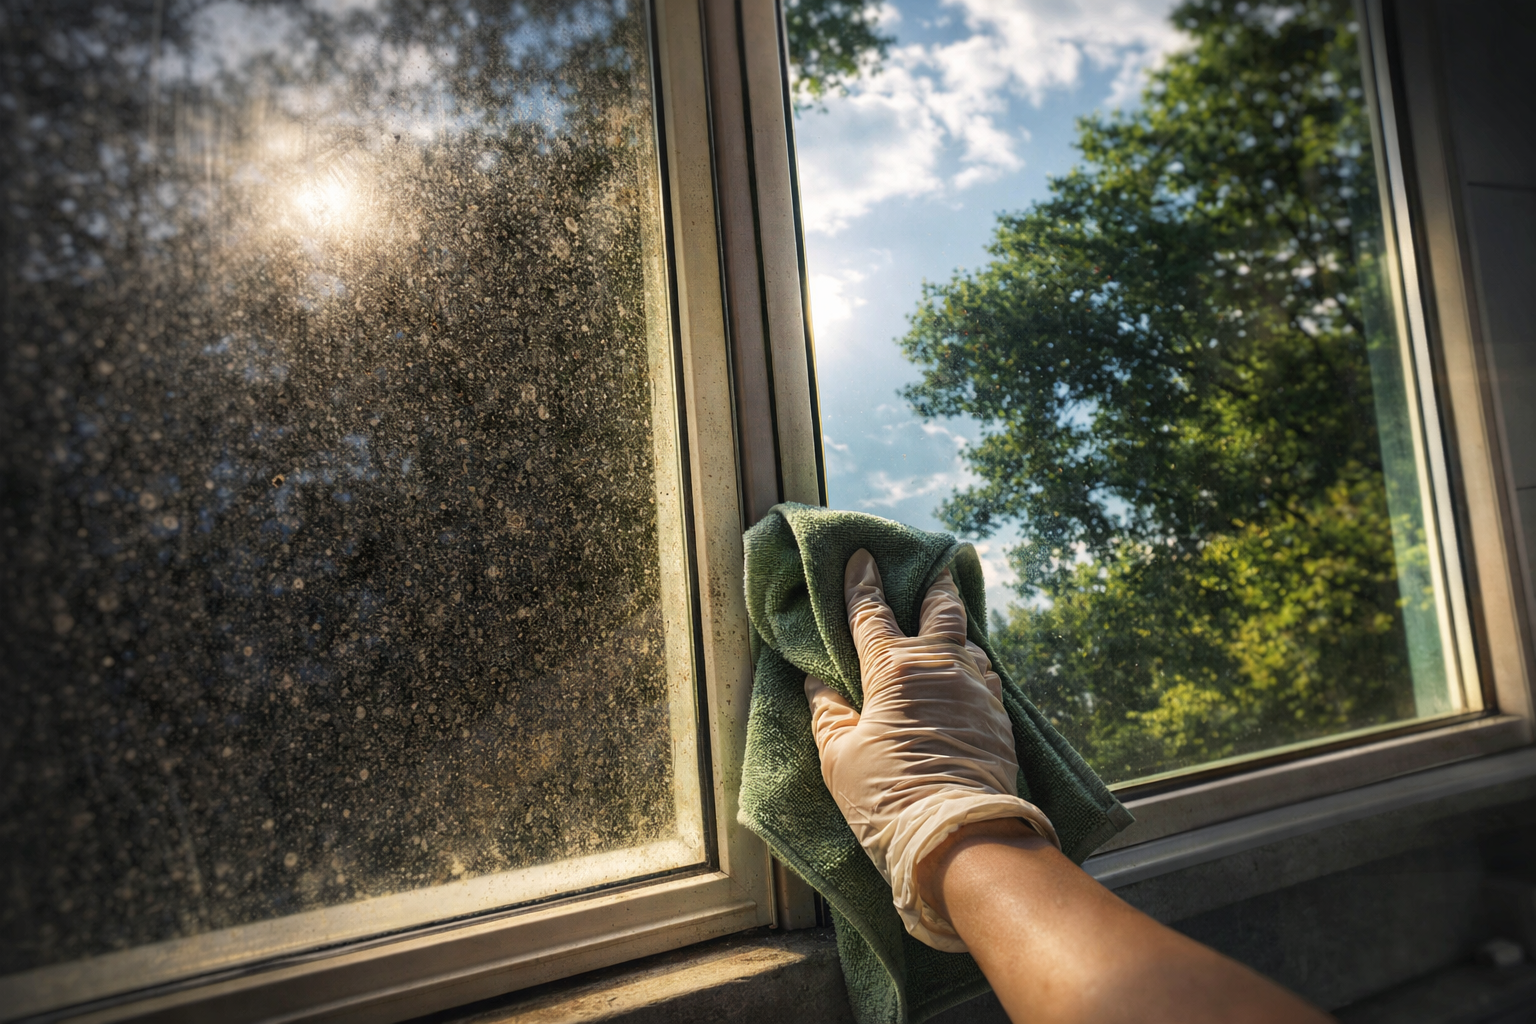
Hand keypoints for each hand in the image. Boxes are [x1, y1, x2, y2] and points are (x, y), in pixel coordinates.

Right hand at [804, 548, 1057, 950]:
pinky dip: (975, 671)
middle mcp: (940, 666)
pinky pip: (987, 679)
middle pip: (942, 609)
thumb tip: (816, 684)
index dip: (862, 583)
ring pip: (971, 643)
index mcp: (892, 669)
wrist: (958, 833)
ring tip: (951, 630)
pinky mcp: (999, 717)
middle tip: (937, 568)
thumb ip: (828, 714)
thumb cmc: (887, 797)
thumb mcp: (840, 757)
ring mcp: (976, 689)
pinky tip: (970, 679)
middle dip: (936, 585)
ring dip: (958, 632)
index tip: (862, 557)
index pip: (871, 612)